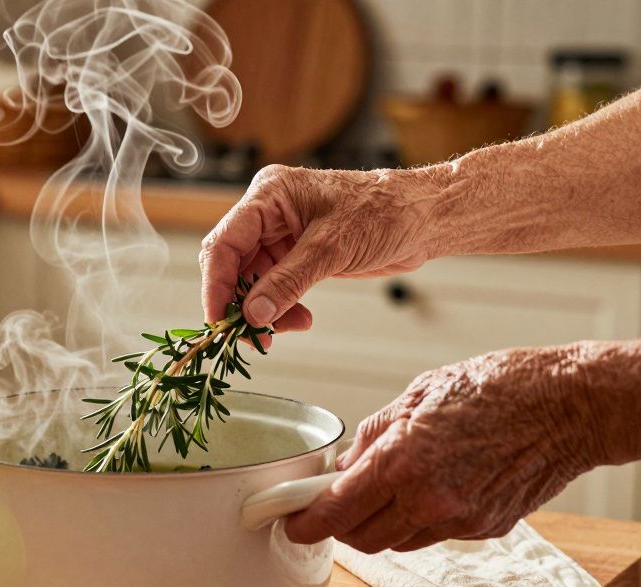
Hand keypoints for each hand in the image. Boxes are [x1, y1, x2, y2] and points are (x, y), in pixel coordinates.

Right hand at [199, 164, 445, 331]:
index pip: (224, 243)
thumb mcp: (333, 248)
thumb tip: (253, 315)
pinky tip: (300, 319)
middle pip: (233, 265)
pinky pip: (273, 287)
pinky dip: (281, 308)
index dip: (216, 285)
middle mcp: (268, 213)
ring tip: (284, 330)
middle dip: (241, 303)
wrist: (423, 217)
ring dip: (264, 311)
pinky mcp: (297, 254)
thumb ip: (289, 282)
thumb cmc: (385, 212)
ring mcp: (281, 234)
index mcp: (269, 195)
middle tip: (253, 336)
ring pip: (252, 281)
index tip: (219, 321)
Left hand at [283, 346, 597, 551]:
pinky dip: (422, 518)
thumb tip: (345, 464)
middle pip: (362, 538)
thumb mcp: (419, 392)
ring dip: (382, 523)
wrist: (570, 406)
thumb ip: (375, 434)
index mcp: (403, 462)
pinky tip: (436, 484)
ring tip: (392, 484)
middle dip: (342, 524)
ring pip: (398, 540)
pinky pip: (435, 534)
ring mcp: (460, 521)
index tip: (291, 523)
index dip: (306, 524)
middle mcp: (429, 501)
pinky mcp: (485, 529)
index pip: (336, 512)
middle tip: (337, 499)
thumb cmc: (499, 387)